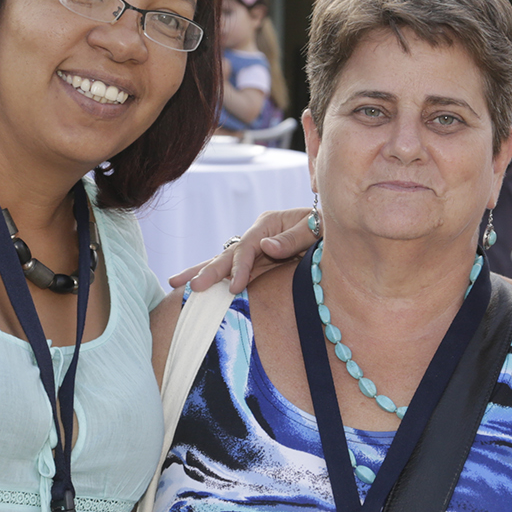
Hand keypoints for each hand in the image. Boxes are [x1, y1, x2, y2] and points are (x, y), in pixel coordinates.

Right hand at [168, 206, 316, 293]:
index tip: (234, 286)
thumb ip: (293, 237)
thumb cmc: (328, 228)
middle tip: (192, 287)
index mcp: (269, 224)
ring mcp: (254, 249)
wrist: (334, 231)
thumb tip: (266, 247)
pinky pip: (233, 272)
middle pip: (229, 253)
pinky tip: (195, 286)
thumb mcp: (316, 228)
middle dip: (210, 270)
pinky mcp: (256, 263)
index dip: (239, 266)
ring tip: (176, 283)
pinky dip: (215, 279)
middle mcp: (257, 236)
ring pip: (224, 261)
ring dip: (202, 272)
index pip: (248, 246)